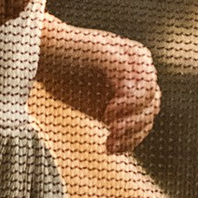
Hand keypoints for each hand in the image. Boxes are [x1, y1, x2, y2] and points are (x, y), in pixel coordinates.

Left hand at [62, 29, 161, 154]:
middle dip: (133, 122)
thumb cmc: (70, 49)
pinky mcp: (118, 113)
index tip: (108, 112)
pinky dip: (127, 142)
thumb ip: (119, 67)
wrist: (47, 58)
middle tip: (111, 131)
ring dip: (131, 136)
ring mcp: (129, 96)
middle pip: (150, 106)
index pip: (148, 88)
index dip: (133, 104)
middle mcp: (138, 76)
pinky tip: (111, 148)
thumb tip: (132, 91)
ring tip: (110, 145)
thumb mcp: (96, 52)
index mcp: (138, 58)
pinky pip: (134, 132)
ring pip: (146, 121)